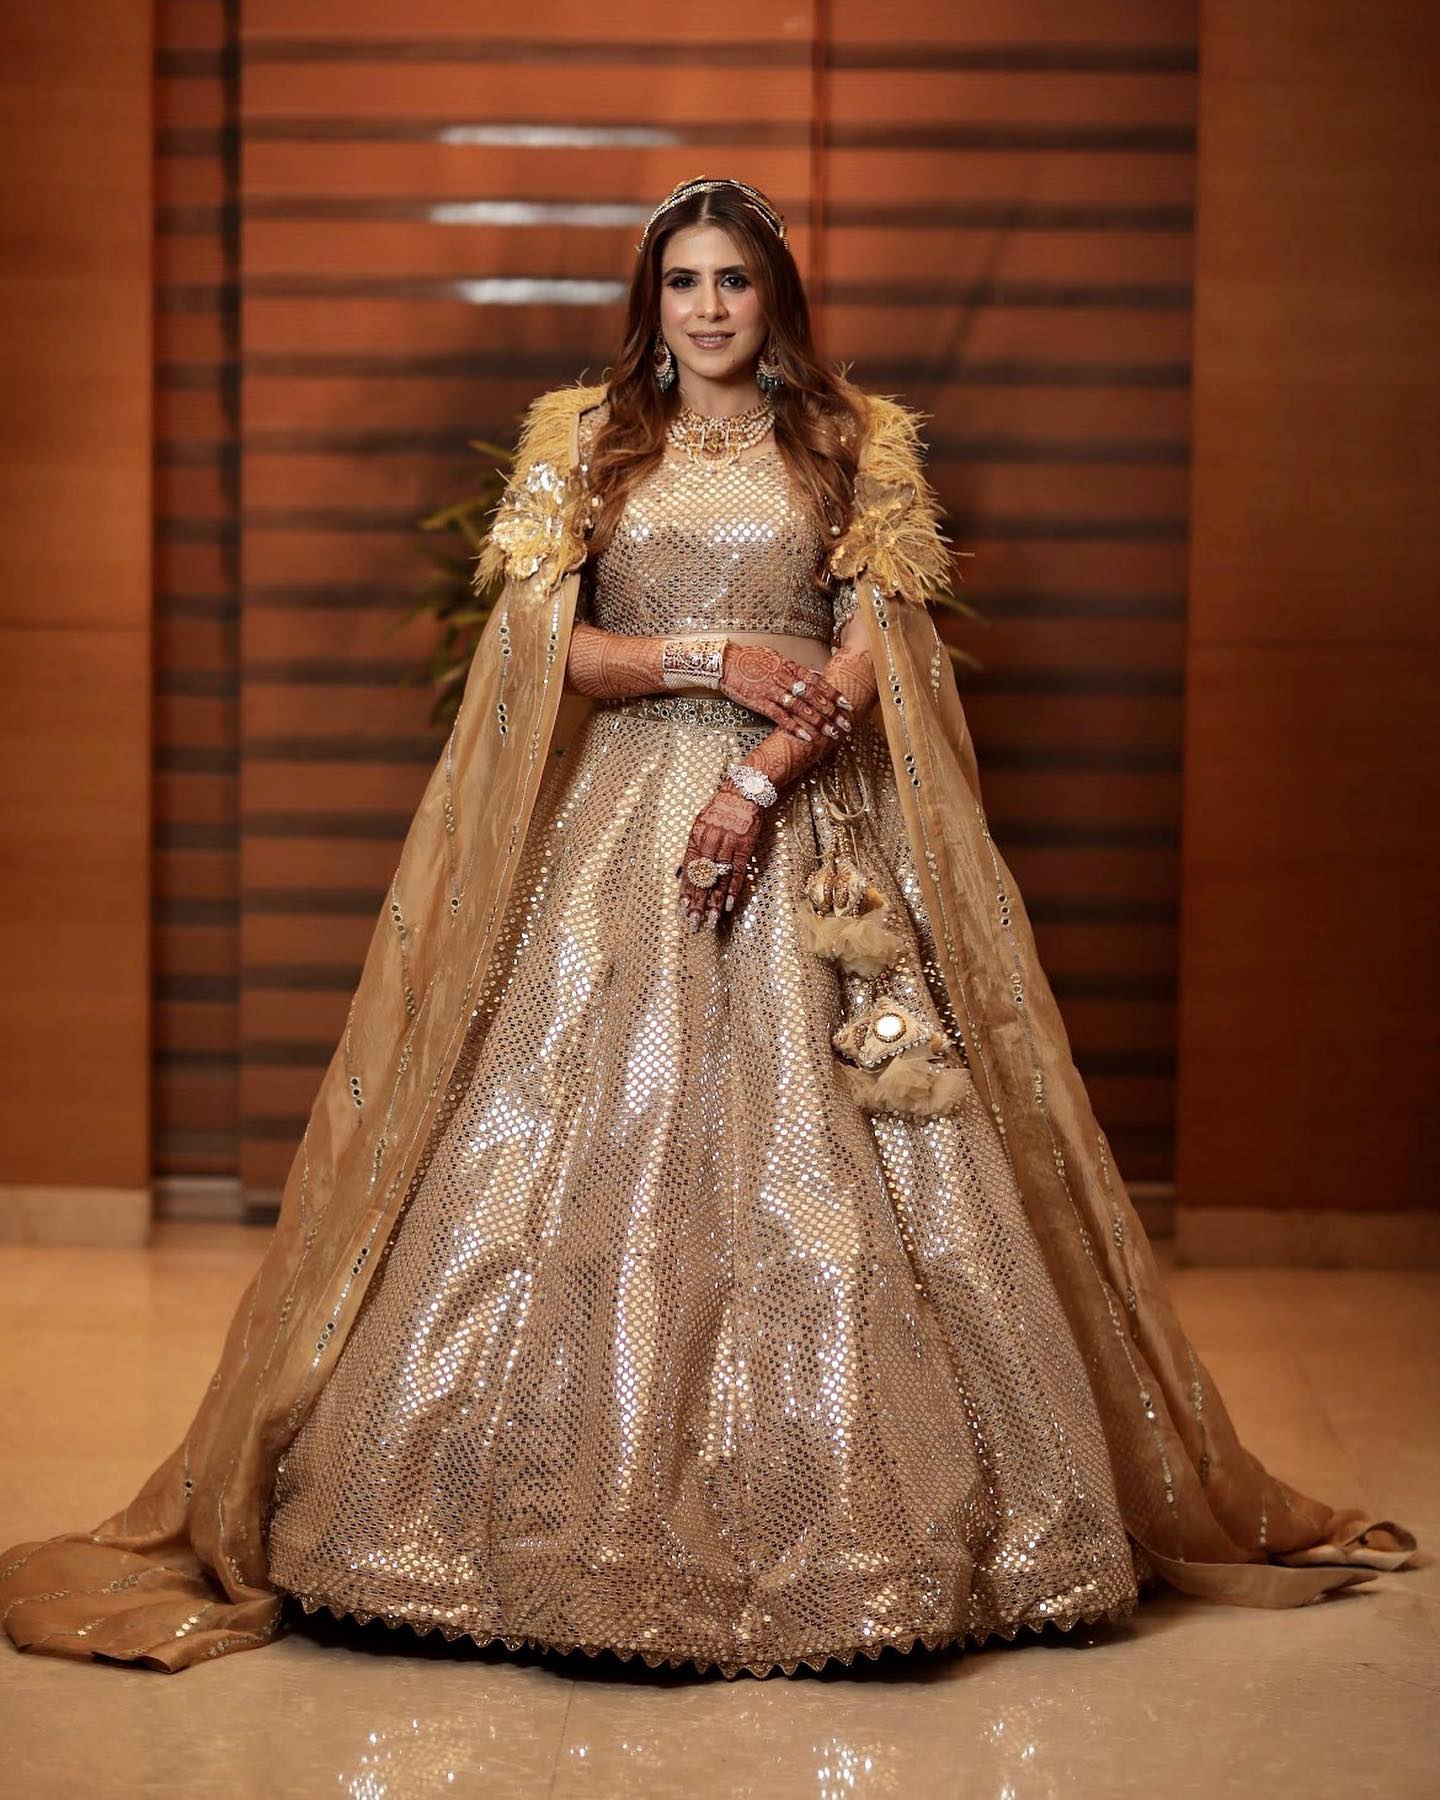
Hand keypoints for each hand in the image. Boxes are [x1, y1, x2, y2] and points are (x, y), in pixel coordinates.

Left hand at [674, 787, 762, 930]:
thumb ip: (690, 850)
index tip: (683, 909)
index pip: (689, 871)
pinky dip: (733, 889)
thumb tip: (678, 873)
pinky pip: (737, 872)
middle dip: (698, 902)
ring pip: (719, 879)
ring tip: (711, 920)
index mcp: (696, 838)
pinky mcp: (745, 846)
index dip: (686, 891)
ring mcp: (728, 845)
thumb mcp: (698, 825)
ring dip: (715, 901)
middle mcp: (710, 843)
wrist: (743, 792)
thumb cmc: (720, 810)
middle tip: (694, 922)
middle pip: (702, 878)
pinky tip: (728, 905)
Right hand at [719, 643, 852, 742]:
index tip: (847, 704)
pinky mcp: (760, 702)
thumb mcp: (776, 657)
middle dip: (832, 712)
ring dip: (818, 722)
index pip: (818, 682)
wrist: (725, 661)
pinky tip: (806, 737)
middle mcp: (785, 679)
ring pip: (801, 708)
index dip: (834, 694)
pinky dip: (794, 727)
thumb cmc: (749, 659)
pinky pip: (781, 717)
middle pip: (814, 697)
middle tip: (846, 724)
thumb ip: (796, 667)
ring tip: (832, 733)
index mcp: (790, 667)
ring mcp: (773, 691)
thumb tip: (815, 673)